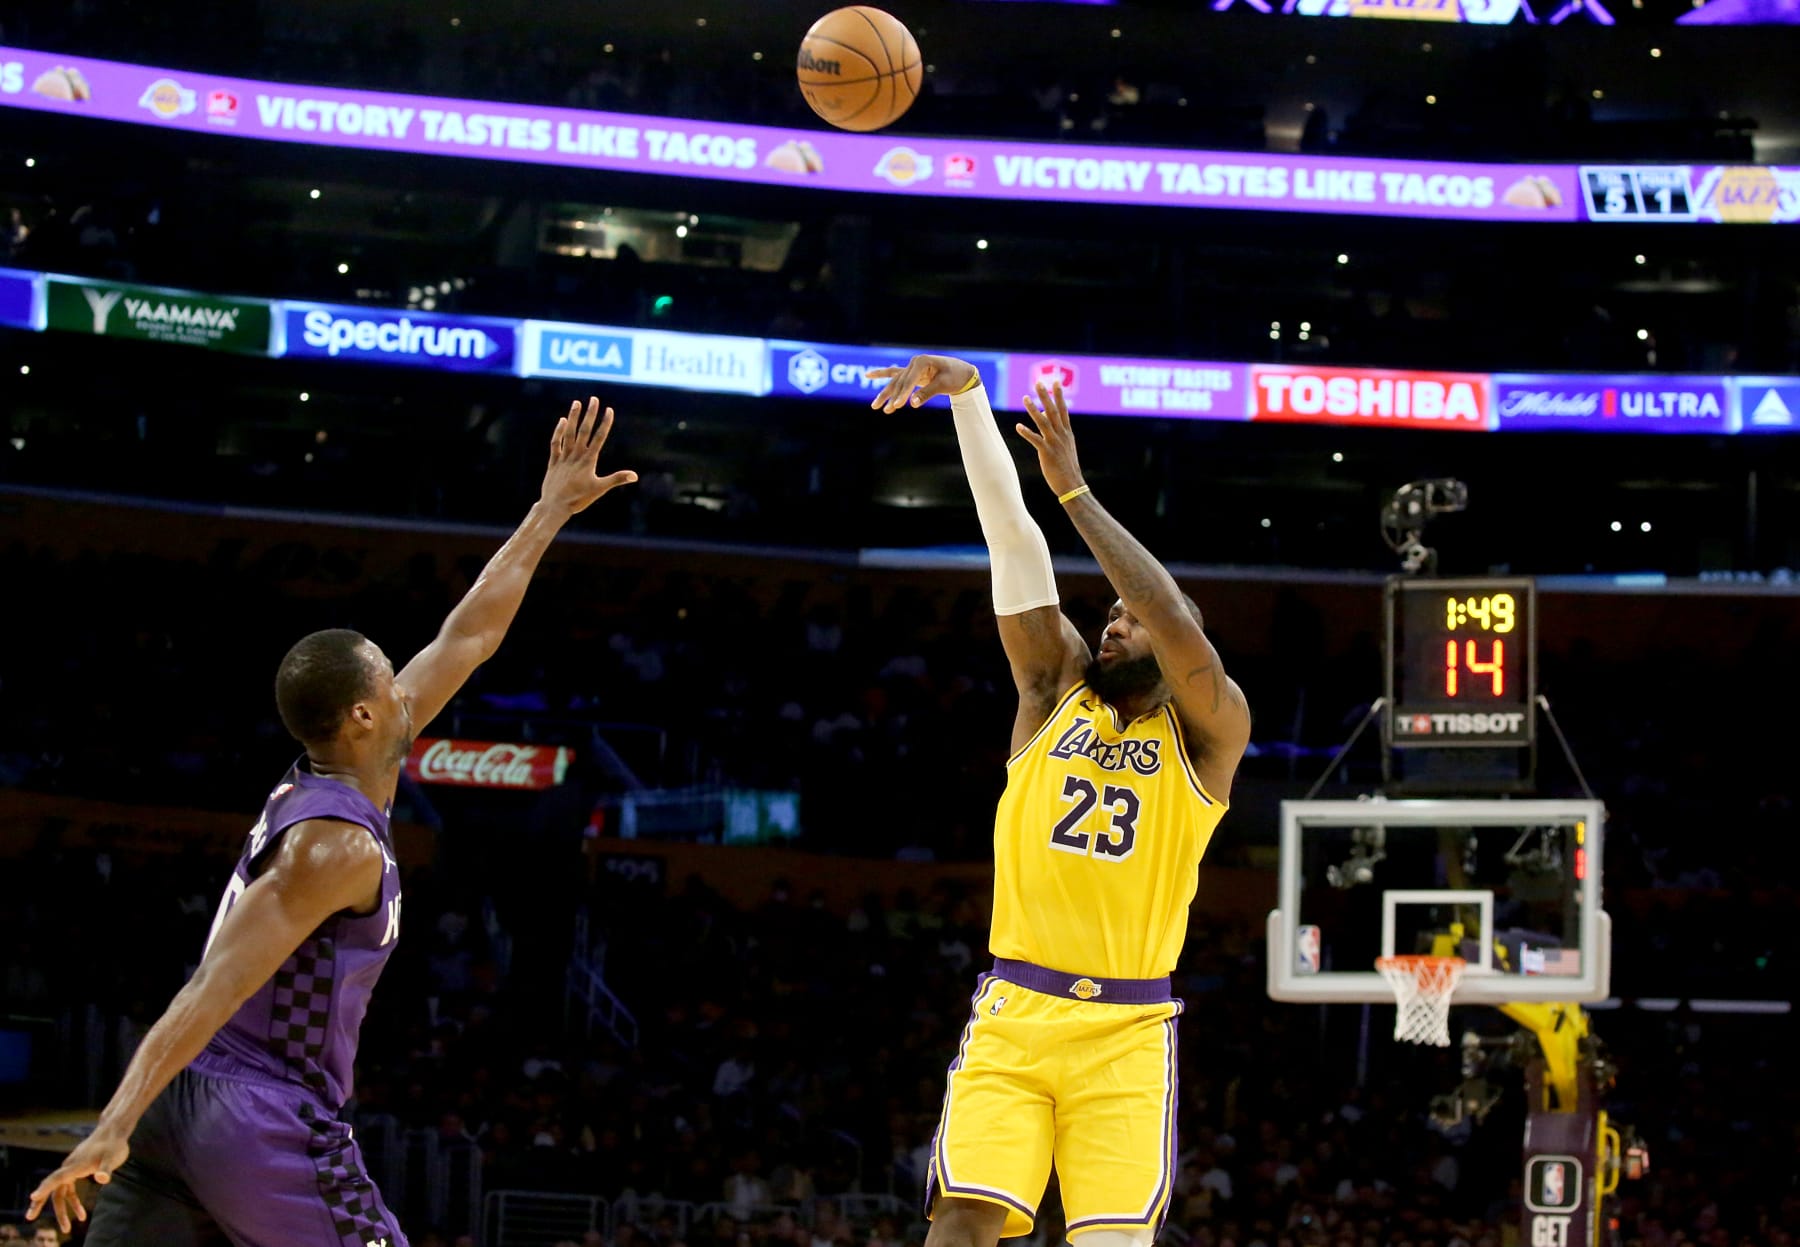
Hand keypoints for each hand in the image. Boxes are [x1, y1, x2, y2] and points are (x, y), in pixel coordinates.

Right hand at [27, 1126, 129, 1232]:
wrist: (112, 1132)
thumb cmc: (114, 1145)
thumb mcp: (113, 1158)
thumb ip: (107, 1169)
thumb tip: (102, 1178)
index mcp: (75, 1165)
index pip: (56, 1178)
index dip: (44, 1188)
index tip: (33, 1198)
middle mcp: (69, 1167)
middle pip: (52, 1188)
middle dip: (40, 1204)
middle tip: (29, 1218)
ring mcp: (71, 1168)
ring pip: (60, 1192)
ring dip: (64, 1209)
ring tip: (68, 1227)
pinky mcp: (76, 1169)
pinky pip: (69, 1189)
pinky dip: (73, 1201)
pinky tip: (82, 1214)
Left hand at [541, 397, 637, 515]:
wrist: (555, 506)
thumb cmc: (579, 499)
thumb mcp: (600, 489)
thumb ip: (617, 479)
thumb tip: (635, 475)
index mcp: (588, 461)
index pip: (599, 438)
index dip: (605, 423)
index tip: (609, 410)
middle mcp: (576, 455)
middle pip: (584, 431)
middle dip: (590, 414)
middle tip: (594, 399)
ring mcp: (564, 457)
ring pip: (569, 433)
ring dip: (573, 417)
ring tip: (577, 403)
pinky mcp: (554, 461)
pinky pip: (556, 443)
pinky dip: (559, 432)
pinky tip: (562, 421)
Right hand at [865, 354, 977, 412]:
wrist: (962, 373)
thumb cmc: (954, 377)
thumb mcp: (943, 385)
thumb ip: (927, 393)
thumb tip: (912, 404)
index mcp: (922, 361)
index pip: (909, 381)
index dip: (903, 394)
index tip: (899, 406)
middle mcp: (914, 363)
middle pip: (899, 382)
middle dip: (892, 397)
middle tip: (886, 410)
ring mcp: (911, 367)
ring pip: (895, 381)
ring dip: (886, 394)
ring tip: (875, 407)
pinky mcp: (911, 373)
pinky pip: (894, 375)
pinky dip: (881, 374)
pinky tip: (868, 375)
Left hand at [1016, 380, 1085, 497]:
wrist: (1072, 484)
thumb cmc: (1067, 467)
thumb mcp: (1066, 447)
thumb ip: (1058, 434)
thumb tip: (1049, 422)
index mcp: (1067, 433)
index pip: (1063, 410)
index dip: (1059, 396)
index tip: (1056, 382)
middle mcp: (1062, 435)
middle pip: (1052, 411)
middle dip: (1046, 396)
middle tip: (1039, 382)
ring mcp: (1054, 443)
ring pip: (1043, 422)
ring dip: (1033, 409)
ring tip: (1025, 398)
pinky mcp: (1047, 453)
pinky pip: (1035, 440)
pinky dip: (1027, 433)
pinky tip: (1018, 426)